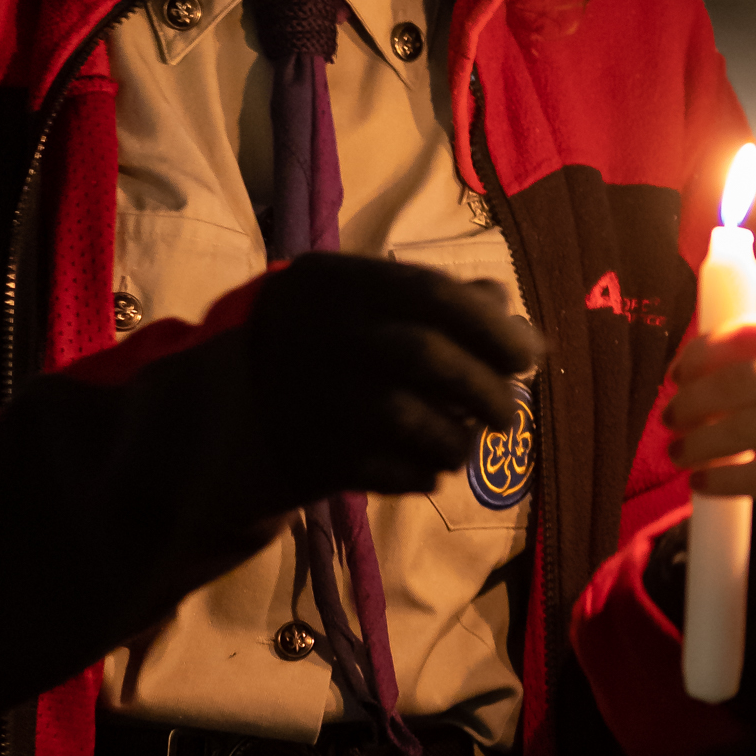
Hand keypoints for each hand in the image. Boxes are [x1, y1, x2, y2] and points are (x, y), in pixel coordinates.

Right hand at [242, 251, 542, 516]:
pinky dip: (422, 473)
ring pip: (406, 418)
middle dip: (484, 389)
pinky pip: (384, 471)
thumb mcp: (370, 302)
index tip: (527, 358)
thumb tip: (518, 322)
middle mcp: (318, 332)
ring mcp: (307, 395)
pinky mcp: (303, 455)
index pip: (433, 294)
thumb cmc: (328, 344)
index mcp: (336, 282)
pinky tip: (429, 467)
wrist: (227, 409)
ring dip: (458, 438)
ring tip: (467, 442)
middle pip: (423, 356)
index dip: (493, 328)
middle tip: (509, 413)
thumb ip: (443, 301)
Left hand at [666, 310, 755, 529]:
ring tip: (680, 450)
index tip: (681, 368)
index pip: (754, 330)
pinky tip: (705, 481)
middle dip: (691, 399)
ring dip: (696, 442)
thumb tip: (718, 357)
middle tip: (672, 414)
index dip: (703, 350)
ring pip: (740, 429)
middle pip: (737, 379)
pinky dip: (720, 479)